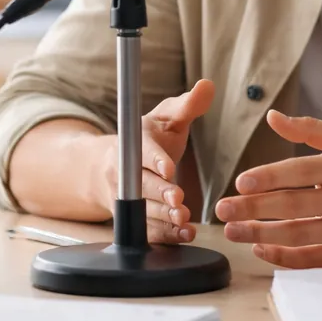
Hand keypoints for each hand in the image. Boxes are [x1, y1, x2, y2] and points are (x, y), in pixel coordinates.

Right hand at [92, 80, 215, 244]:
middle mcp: (125, 171)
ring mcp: (126, 196)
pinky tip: (183, 234)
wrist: (113, 165)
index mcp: (135, 143)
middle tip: (178, 198)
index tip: (167, 168)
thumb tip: (208, 86)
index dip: (154, 160)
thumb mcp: (166, 118)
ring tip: (183, 218)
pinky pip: (145, 230)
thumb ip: (187, 106)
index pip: (143, 151)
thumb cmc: (149, 138)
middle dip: (159, 192)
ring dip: (163, 216)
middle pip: (141, 184)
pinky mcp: (132, 217)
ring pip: (143, 210)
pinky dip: (164, 234)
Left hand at [214, 111, 321, 268]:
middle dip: (253, 208)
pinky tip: (261, 249)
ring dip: (261, 234)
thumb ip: (311, 130)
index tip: (241, 181)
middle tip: (222, 209)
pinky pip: (314, 259)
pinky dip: (285, 257)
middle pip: (295, 205)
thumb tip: (273, 117)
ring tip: (232, 231)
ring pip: (300, 234)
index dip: (269, 176)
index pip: (302, 171)